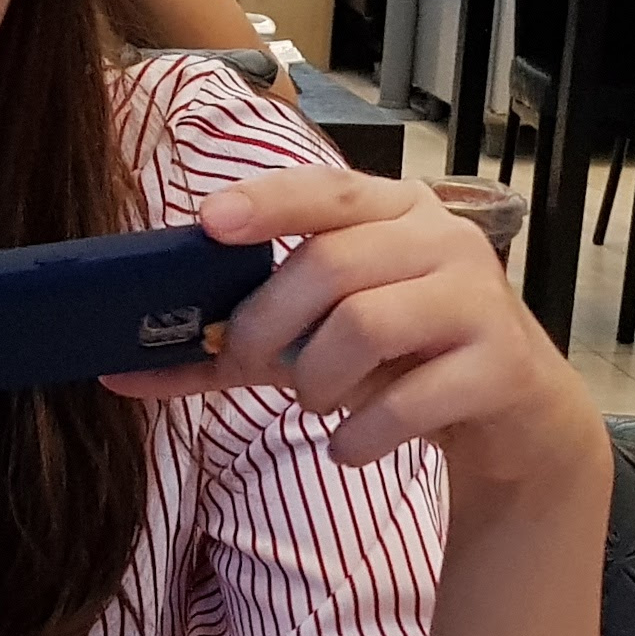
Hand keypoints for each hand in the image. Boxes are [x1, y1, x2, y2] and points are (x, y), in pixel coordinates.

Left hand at [109, 165, 607, 499]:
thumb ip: (228, 351)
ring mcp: (479, 301)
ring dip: (318, 380)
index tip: (209, 223)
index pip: (325, 189)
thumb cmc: (404, 362)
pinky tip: (353, 445)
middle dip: (270, 324)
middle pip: (331, 265)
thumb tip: (118, 373)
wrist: (516, 416)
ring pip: (367, 325)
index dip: (267, 203)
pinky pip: (408, 400)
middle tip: (249, 366)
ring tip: (317, 403)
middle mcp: (444, 240)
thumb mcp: (316, 345)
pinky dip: (361, 434)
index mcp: (396, 212)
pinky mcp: (501, 366)